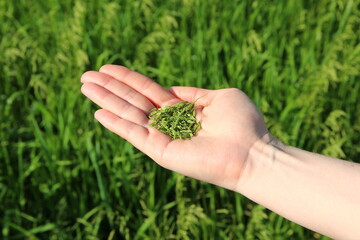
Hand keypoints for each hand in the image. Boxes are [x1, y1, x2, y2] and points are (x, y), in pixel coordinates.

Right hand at [80, 65, 267, 189]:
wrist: (252, 152)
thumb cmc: (242, 124)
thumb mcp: (219, 97)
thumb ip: (194, 93)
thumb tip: (172, 90)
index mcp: (181, 110)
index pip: (148, 91)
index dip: (127, 79)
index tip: (107, 68)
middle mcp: (168, 123)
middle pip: (133, 101)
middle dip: (109, 88)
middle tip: (85, 76)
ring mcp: (163, 138)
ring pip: (129, 114)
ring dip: (106, 100)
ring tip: (84, 86)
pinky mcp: (161, 151)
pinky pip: (135, 134)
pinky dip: (116, 124)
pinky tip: (98, 112)